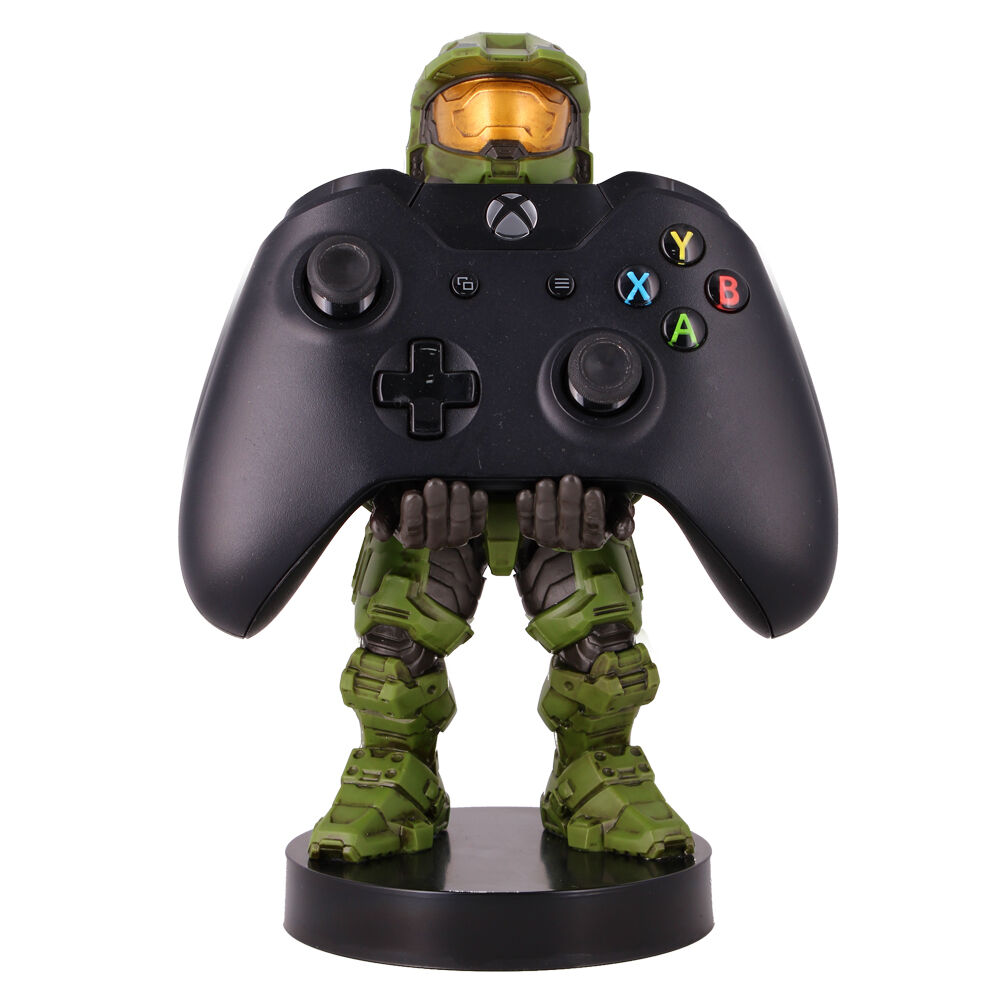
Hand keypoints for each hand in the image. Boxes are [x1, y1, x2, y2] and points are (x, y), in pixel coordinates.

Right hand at [370, 479, 487, 549]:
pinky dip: (479, 509)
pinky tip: (477, 494)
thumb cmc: (402, 492)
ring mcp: (455, 536)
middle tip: (434, 484)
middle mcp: (434, 540)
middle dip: (436, 505)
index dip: (412, 514)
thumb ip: (382, 514)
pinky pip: (478, 523)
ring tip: (457, 486)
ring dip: (459, 507)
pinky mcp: (473, 528)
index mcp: (410, 536)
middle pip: (437, 528)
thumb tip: (380, 533)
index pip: (412, 531)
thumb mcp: (387, 500)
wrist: (422, 484)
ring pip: (459, 528)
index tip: (412, 494)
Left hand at [515, 475, 634, 549]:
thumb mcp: (616, 505)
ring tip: (546, 483)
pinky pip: (525, 523)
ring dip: (545, 503)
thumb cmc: (600, 501)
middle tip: (570, 479)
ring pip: (545, 526)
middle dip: (569, 502)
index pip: (594, 528)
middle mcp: (570, 543)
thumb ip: (622, 515)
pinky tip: (526, 493)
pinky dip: (525, 508)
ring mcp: (549, 538)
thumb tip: (623, 531)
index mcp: (593, 539)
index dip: (594, 510)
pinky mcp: (530, 531)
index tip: (594, 491)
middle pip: (569, 526)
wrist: (579, 496)